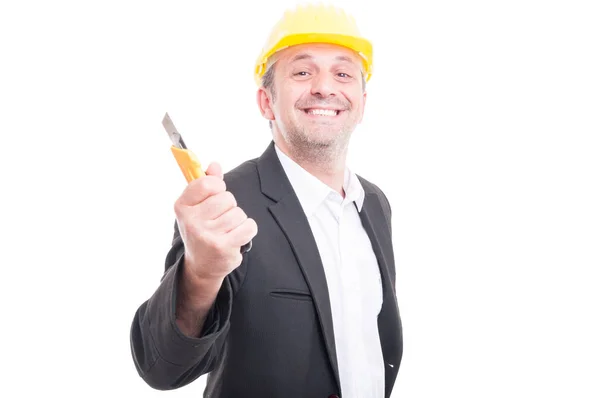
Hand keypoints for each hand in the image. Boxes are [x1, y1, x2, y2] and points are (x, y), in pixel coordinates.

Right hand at [174, 162, 256, 281]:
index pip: (207, 183)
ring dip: (238, 220)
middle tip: (219, 220)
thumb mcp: (197, 206)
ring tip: (226, 230)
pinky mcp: (223, 247)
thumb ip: (206, 184)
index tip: (214, 196)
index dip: (217, 187)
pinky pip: (249, 226)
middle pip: (227, 198)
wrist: (201, 265)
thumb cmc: (201, 230)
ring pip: (239, 213)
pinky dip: (247, 230)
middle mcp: (191, 220)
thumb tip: (215, 165)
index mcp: (182, 206)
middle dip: (229, 207)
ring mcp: (207, 235)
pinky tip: (236, 237)